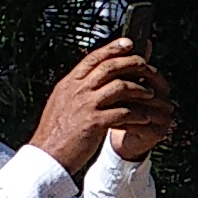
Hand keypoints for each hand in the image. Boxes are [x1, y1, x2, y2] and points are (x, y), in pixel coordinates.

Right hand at [31, 39, 176, 174]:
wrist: (47, 155)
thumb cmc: (57, 131)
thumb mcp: (62, 103)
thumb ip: (77, 88)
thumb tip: (92, 76)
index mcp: (69, 84)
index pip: (92, 58)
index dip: (112, 48)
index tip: (129, 42)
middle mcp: (76, 91)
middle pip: (109, 68)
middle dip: (131, 63)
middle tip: (147, 65)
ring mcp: (85, 105)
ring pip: (119, 87)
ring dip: (138, 89)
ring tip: (150, 94)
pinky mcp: (94, 122)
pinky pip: (122, 113)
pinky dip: (136, 114)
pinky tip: (144, 118)